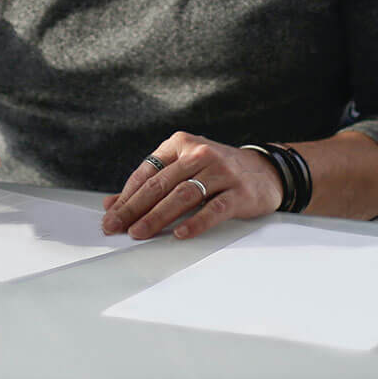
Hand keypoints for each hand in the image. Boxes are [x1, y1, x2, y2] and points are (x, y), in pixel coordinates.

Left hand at [103, 132, 282, 239]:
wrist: (267, 171)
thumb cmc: (218, 171)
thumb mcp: (185, 168)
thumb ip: (151, 184)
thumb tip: (112, 204)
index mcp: (182, 144)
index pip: (147, 172)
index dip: (126, 196)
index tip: (111, 216)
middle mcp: (201, 154)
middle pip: (161, 184)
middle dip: (134, 208)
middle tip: (116, 227)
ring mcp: (222, 172)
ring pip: (184, 195)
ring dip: (157, 217)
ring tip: (139, 233)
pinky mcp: (240, 192)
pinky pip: (214, 209)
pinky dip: (195, 223)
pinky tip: (179, 234)